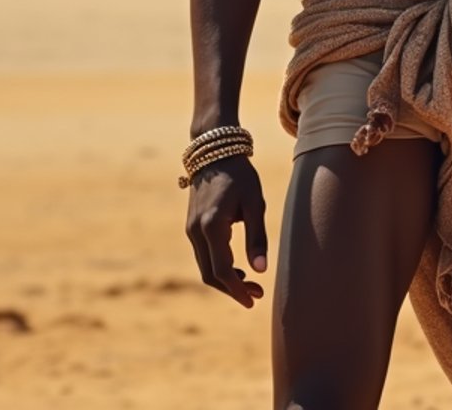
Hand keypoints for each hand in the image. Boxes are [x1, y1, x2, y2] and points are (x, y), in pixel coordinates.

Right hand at [185, 154, 268, 307]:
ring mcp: (190, 229)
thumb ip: (256, 237)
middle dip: (232, 289)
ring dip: (225, 279)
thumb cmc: (240, 175)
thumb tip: (261, 271)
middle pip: (210, 275)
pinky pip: (203, 255)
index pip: (222, 270)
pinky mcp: (191, 226)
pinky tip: (237, 266)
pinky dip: (218, 266)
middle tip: (257, 294)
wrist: (215, 151)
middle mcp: (196, 231)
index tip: (254, 300)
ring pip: (205, 267)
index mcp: (212, 226)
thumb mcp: (254, 203)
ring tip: (251, 283)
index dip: (238, 290)